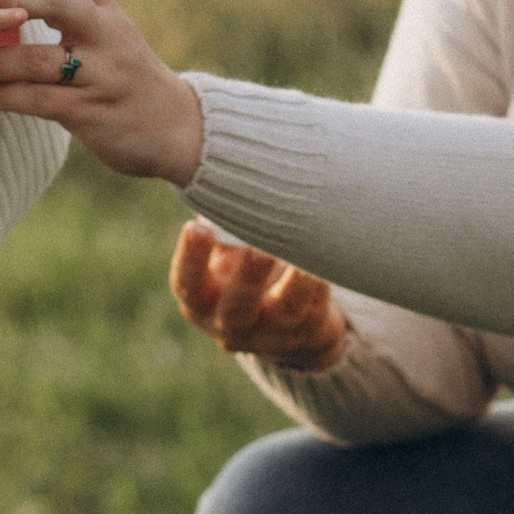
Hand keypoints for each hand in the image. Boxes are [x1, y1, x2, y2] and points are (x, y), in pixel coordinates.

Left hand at [0, 0, 205, 179]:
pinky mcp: (91, 112)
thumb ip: (71, 9)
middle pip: (58, 1)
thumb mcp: (109, 33)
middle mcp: (107, 35)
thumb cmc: (126, 74)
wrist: (174, 127)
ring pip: (39, 60)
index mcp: (106, 9)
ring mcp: (101, 74)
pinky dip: (9, 97)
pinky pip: (41, 100)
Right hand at [169, 221, 347, 371]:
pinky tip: (325, 264)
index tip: (197, 227)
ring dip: (296, 284)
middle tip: (258, 250)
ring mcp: (268, 336)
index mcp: (201, 300)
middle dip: (248, 278)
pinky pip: (315, 312)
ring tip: (304, 258)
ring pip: (285, 313)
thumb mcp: (227, 252)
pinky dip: (320, 287)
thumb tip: (224, 176)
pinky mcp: (303, 336)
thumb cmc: (246, 268)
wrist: (283, 316)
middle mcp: (229, 324)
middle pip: (235, 308)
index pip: (187, 284)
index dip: (191, 258)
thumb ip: (225, 225)